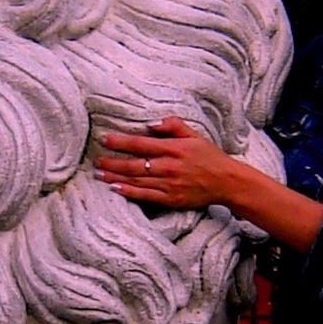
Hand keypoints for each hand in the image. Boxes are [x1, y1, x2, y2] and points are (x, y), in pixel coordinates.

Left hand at [96, 116, 238, 210]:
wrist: (227, 182)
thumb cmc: (209, 156)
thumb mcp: (194, 135)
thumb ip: (172, 125)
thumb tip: (150, 124)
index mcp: (174, 149)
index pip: (141, 144)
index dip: (121, 142)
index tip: (105, 139)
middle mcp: (170, 167)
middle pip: (135, 164)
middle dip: (113, 162)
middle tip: (96, 160)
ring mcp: (170, 184)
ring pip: (137, 181)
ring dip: (116, 177)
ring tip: (99, 174)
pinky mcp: (171, 199)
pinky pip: (146, 196)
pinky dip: (129, 192)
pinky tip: (115, 189)